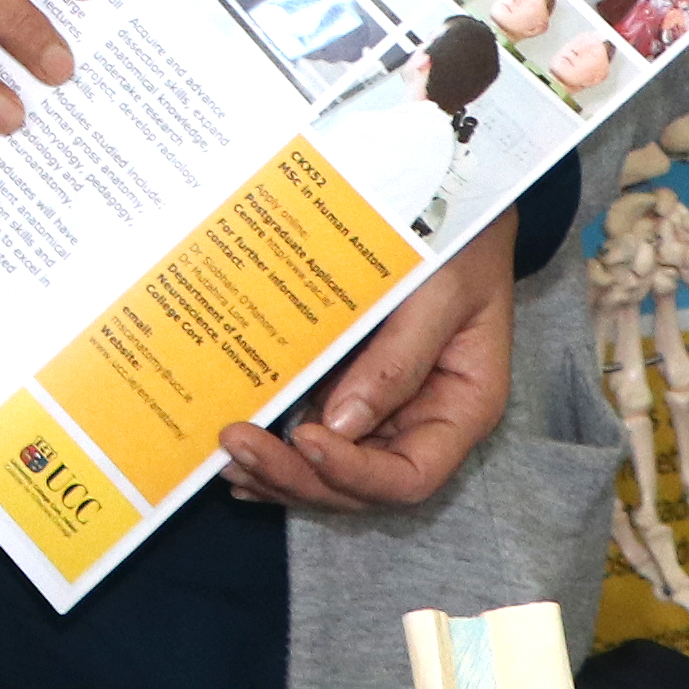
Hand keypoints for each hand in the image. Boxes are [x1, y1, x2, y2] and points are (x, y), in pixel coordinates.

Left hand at [218, 229, 509, 510]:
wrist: (449, 202)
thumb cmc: (458, 243)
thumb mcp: (441, 291)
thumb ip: (397, 360)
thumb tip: (338, 425)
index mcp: (461, 409)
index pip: (410, 476)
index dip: (355, 473)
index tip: (305, 439)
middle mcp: (423, 424)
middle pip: (362, 486)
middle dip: (299, 475)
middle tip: (237, 445)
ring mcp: (386, 414)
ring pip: (333, 472)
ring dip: (279, 472)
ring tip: (226, 454)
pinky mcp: (352, 393)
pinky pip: (318, 436)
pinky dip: (278, 451)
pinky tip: (239, 455)